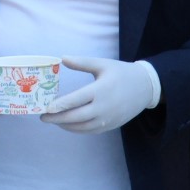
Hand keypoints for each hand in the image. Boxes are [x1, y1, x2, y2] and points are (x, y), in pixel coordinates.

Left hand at [42, 56, 160, 133]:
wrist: (146, 87)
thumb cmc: (121, 73)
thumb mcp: (102, 64)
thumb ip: (81, 62)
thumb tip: (62, 58)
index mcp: (100, 90)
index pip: (76, 100)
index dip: (60, 105)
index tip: (46, 107)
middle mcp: (104, 107)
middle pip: (76, 117)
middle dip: (57, 118)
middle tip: (43, 117)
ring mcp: (108, 118)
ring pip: (82, 127)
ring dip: (65, 125)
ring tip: (52, 120)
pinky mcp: (111, 125)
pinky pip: (91, 130)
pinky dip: (77, 129)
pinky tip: (66, 124)